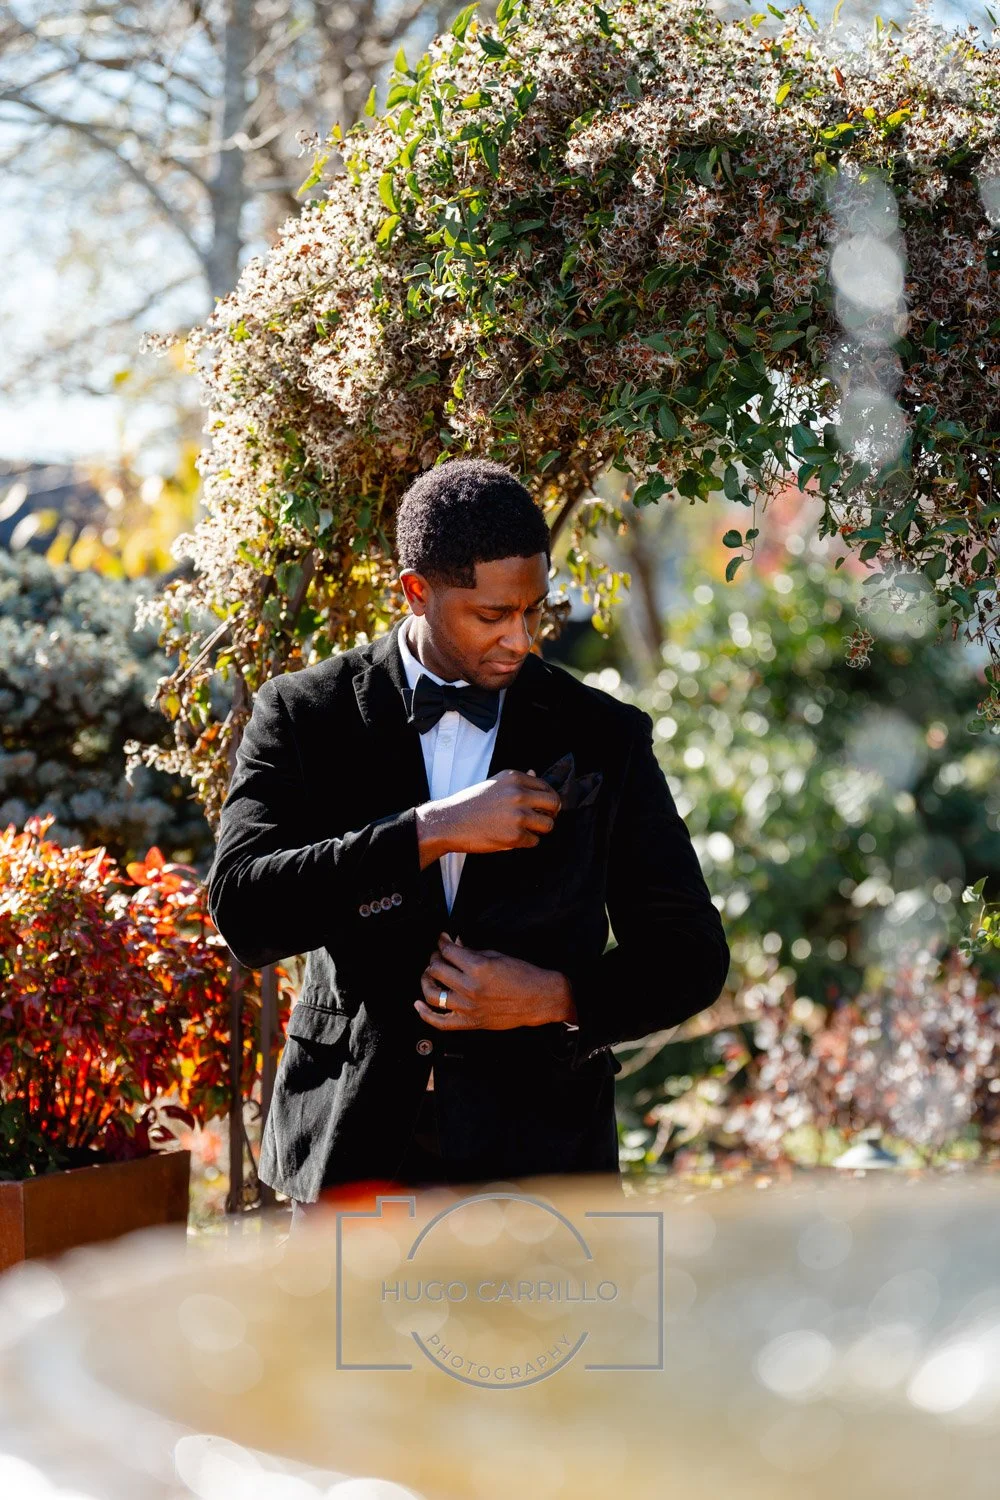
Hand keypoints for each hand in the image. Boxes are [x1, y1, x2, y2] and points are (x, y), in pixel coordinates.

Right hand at [415, 768, 560, 865]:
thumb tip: (536, 773)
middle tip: (541, 820)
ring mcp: (518, 815)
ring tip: (524, 830)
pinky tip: (511, 838)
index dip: (547, 799)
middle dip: (550, 814)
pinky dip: (526, 842)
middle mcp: (519, 794)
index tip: (543, 807)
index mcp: (514, 778)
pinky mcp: (515, 836)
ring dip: (539, 830)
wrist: (449, 822)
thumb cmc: (471, 803)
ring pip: (548, 825)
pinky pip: (534, 841)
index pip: (546, 787)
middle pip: (554, 804)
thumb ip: (518, 781)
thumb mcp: (494, 784)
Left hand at [415, 932, 576, 1029]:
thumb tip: (456, 945)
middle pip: (436, 970)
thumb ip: (473, 951)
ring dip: (427, 981)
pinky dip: (425, 1014)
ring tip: (430, 975)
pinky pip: (440, 1022)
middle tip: (439, 955)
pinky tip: (419, 1005)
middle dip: (434, 958)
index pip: (448, 951)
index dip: (442, 942)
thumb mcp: (498, 956)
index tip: (442, 939)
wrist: (540, 999)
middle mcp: (470, 988)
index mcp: (478, 968)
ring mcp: (468, 1007)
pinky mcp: (470, 1022)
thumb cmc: (524, 977)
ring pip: (432, 994)